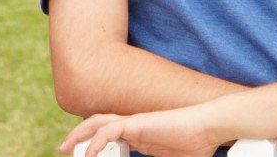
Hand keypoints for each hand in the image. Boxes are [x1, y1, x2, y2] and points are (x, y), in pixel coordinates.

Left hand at [60, 105, 218, 156]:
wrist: (211, 128)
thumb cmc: (199, 146)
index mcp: (141, 135)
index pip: (110, 136)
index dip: (94, 144)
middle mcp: (134, 126)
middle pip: (99, 125)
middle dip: (79, 136)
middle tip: (64, 149)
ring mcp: (135, 122)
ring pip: (98, 123)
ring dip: (79, 134)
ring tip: (65, 147)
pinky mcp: (137, 122)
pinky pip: (108, 130)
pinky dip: (95, 141)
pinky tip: (88, 155)